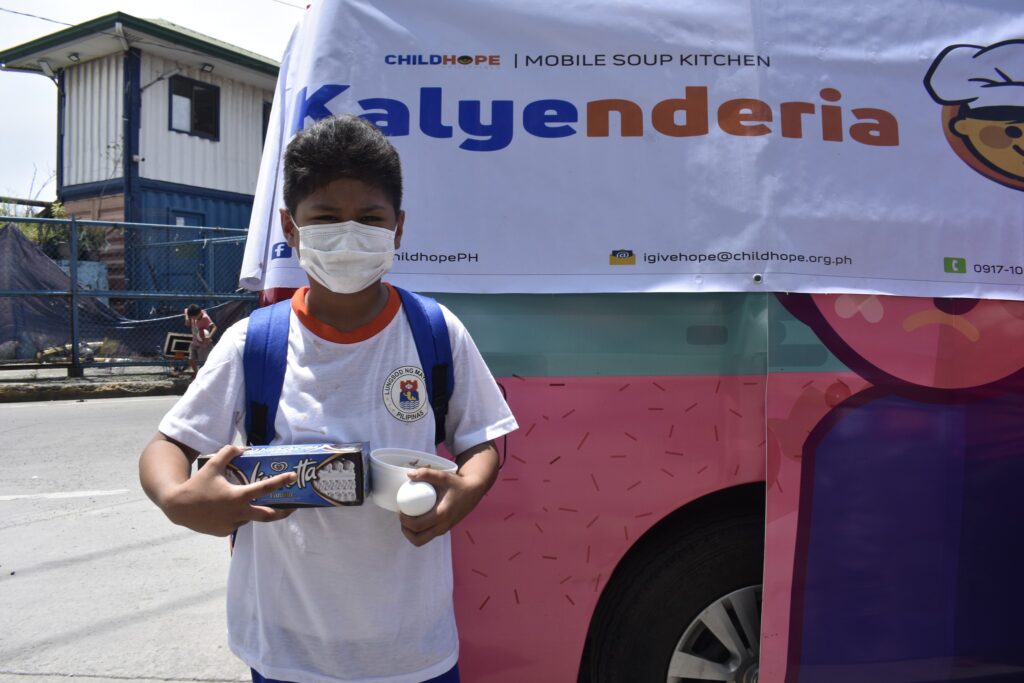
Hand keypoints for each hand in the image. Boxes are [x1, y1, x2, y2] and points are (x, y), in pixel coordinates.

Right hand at [161, 444, 296, 535]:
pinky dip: (237, 516)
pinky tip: (226, 510)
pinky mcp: (224, 532)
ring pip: (249, 517)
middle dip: (284, 512)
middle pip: (268, 516)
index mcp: (237, 496)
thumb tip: (243, 448)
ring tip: (246, 502)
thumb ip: (228, 453)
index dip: (280, 482)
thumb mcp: (212, 466)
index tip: (293, 477)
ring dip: (252, 510)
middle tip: (294, 507)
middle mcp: (238, 513)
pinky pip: (236, 523)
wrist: (178, 508)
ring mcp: (231, 525)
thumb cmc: (196, 485)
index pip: (264, 488)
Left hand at [399, 467, 487, 546]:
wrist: (473, 492)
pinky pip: (427, 535)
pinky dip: (418, 531)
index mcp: (442, 514)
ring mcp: (444, 530)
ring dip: (411, 533)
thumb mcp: (443, 476)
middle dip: (406, 530)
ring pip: (421, 540)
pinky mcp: (444, 530)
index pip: (417, 526)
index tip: (400, 510)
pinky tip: (416, 518)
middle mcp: (443, 526)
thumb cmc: (458, 484)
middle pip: (418, 539)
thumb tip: (409, 475)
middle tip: (402, 516)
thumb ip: (427, 474)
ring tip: (407, 519)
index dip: (404, 520)